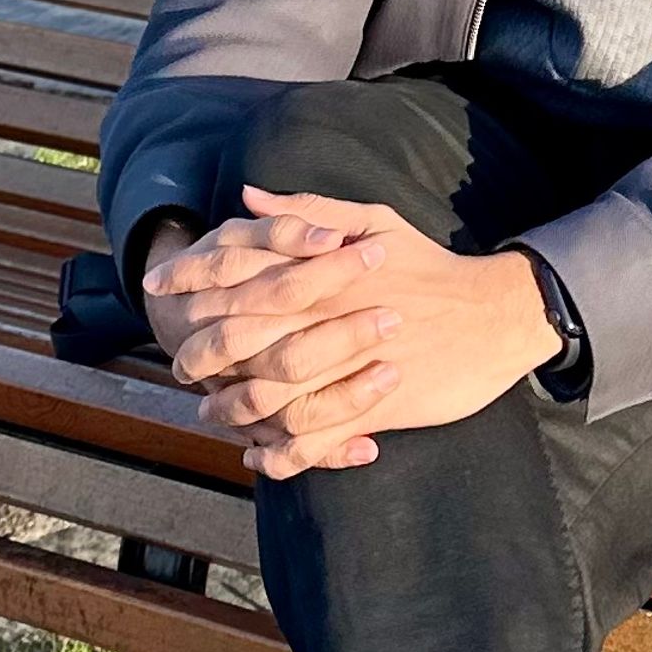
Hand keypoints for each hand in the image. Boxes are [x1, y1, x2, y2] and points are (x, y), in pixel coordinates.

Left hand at [177, 185, 561, 479]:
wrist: (492, 315)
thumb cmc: (428, 265)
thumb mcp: (373, 220)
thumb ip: (307, 211)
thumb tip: (246, 195)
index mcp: (324, 269)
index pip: (241, 271)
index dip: (193, 279)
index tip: (159, 287)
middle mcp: (329, 315)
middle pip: (243, 338)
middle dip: (202, 352)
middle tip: (182, 363)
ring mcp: (349, 365)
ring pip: (270, 396)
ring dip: (232, 409)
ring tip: (211, 411)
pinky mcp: (373, 406)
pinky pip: (313, 440)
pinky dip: (281, 454)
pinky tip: (261, 455)